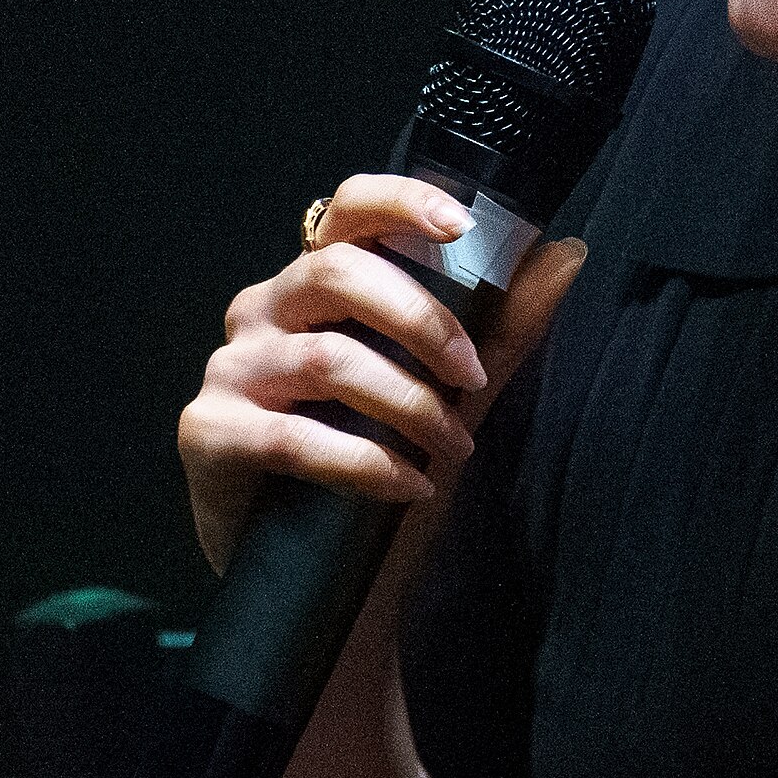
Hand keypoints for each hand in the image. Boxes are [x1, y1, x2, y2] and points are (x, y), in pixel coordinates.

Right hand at [178, 174, 587, 575]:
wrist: (321, 574)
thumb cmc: (382, 464)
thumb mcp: (451, 390)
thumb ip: (503, 325)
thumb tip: (568, 253)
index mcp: (317, 285)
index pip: (348, 211)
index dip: (400, 202)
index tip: (462, 227)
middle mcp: (263, 311)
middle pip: (339, 273)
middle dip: (423, 322)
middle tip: (474, 378)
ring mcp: (231, 370)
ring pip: (328, 360)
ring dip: (409, 406)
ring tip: (453, 450)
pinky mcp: (209, 433)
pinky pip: (294, 436)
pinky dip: (365, 463)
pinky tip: (408, 486)